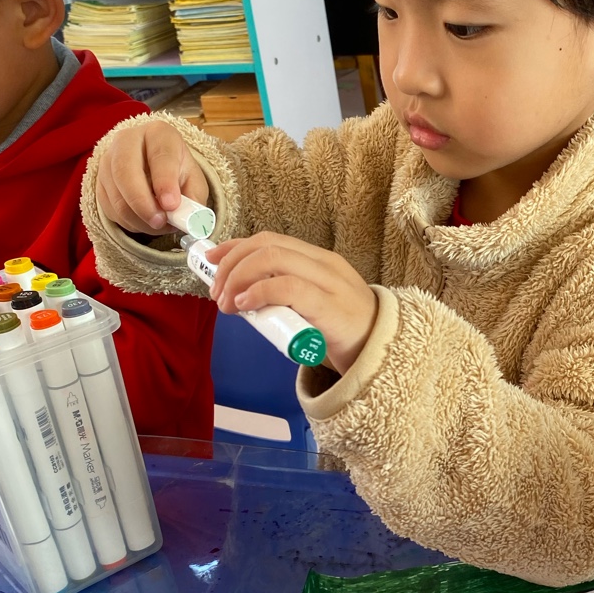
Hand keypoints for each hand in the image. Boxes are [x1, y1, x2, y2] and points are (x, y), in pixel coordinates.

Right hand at [96, 117, 209, 234]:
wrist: (154, 168)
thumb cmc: (177, 171)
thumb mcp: (193, 180)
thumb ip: (193, 197)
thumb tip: (185, 218)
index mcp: (158, 134)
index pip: (160, 155)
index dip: (165, 181)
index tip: (171, 205)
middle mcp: (127, 141)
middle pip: (125, 171)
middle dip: (143, 203)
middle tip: (160, 222)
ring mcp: (108, 160)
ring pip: (116, 196)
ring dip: (139, 219)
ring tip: (160, 225)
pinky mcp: (99, 182)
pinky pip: (110, 208)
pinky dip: (129, 222)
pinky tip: (145, 221)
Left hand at [206, 233, 378, 375]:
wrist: (382, 353)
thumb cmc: (343, 331)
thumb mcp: (311, 303)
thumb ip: (284, 293)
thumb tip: (239, 295)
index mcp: (318, 259)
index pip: (269, 240)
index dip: (235, 247)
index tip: (211, 262)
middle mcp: (323, 263)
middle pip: (266, 245)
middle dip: (231, 265)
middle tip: (216, 293)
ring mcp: (328, 282)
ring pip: (273, 259)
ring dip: (239, 278)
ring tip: (226, 304)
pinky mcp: (329, 305)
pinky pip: (287, 287)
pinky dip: (258, 292)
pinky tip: (244, 306)